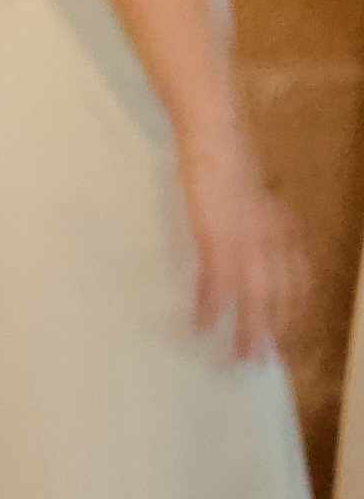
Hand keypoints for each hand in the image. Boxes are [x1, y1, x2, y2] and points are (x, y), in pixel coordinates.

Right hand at [186, 144, 312, 364]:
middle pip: (279, 298)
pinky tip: (203, 326)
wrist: (217, 138)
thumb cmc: (231, 159)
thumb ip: (261, 218)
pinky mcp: (217, 240)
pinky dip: (211, 308)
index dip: (292, 310)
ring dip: (247, 331)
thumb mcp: (256, 193)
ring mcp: (246, 242)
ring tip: (238, 357)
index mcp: (283, 231)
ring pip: (253, 299)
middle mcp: (273, 242)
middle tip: (261, 360)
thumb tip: (257, 237)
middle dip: (273, 332)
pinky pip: (217, 284)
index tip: (285, 332)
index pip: (296, 280)